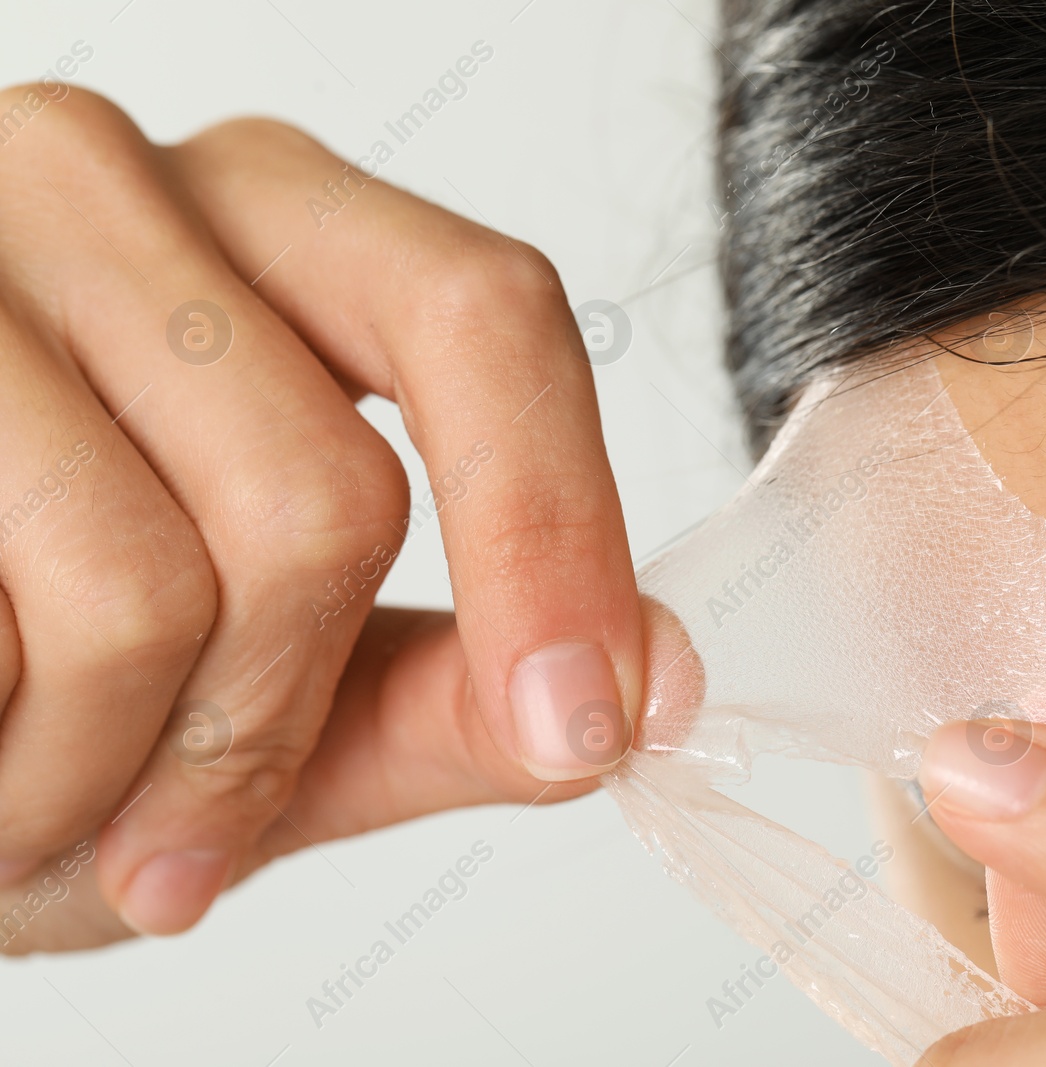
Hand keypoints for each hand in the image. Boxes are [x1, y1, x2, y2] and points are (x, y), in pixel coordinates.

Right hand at [0, 84, 642, 935]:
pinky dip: (0, 752)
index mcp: (281, 229)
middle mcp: (128, 191)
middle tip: (184, 842)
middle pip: (327, 493)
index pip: (486, 318)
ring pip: (149, 583)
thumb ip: (454, 690)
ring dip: (106, 772)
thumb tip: (658, 682)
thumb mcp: (275, 694)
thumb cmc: (46, 679)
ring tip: (35, 786)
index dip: (552, 533)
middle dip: (269, 723)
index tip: (590, 720)